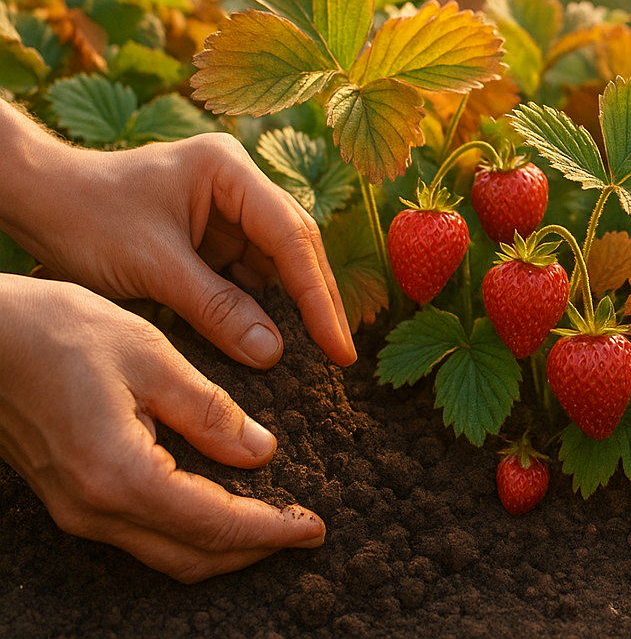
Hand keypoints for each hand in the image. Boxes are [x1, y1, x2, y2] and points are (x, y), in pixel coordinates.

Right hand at [0, 278, 325, 581]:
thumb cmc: (58, 332)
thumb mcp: (151, 357)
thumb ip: (210, 411)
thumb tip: (262, 452)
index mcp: (121, 475)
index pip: (214, 524)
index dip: (271, 530)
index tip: (316, 527)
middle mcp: (95, 508)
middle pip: (190, 556)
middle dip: (254, 550)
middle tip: (304, 532)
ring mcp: (76, 508)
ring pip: (163, 552)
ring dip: (221, 546)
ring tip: (272, 524)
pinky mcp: (68, 496)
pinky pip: (139, 534)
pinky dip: (187, 531)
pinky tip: (216, 506)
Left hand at [3, 127, 354, 368]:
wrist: (33, 201)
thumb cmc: (84, 217)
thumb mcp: (152, 267)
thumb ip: (216, 308)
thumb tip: (273, 352)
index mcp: (229, 170)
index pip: (290, 236)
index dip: (318, 294)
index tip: (338, 345)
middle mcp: (237, 184)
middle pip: (293, 247)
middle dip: (314, 301)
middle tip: (340, 354)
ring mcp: (225, 209)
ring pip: (273, 265)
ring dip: (288, 309)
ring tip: (315, 356)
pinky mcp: (209, 236)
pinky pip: (245, 276)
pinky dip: (256, 309)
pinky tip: (270, 342)